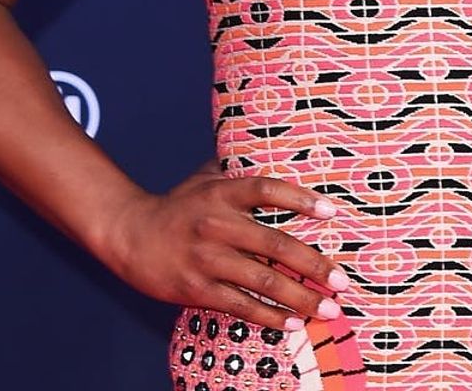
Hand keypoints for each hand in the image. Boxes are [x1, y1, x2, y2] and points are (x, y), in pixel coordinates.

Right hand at [105, 168, 349, 330]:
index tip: (331, 211)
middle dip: (314, 265)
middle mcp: (217, 224)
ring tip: (327, 308)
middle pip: (275, 244)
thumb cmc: (177, 205)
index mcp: (221, 193)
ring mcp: (207, 259)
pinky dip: (270, 315)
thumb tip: (272, 148)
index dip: (300, 199)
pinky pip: (241, 305)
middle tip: (342, 280)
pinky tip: (293, 322)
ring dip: (300, 297)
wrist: (130, 234)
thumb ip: (235, 167)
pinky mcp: (197, 289)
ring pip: (263, 281)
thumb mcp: (203, 178)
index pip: (266, 189)